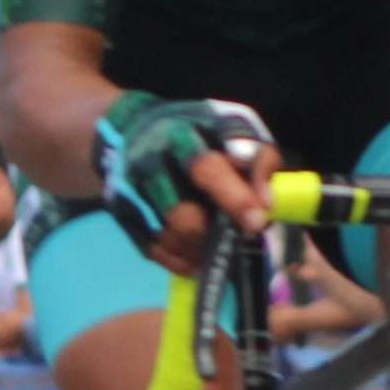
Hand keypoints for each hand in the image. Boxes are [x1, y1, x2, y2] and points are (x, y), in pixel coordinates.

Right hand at [96, 91, 273, 264]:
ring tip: (217, 249)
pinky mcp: (121, 214)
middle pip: (182, 216)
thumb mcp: (234, 129)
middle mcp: (151, 165)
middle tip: (235, 244)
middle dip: (213, 237)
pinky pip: (152, 250)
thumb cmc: (196, 131)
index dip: (235, 199)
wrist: (131, 128)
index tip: (257, 223)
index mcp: (183, 138)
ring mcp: (131, 193)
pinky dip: (178, 261)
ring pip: (169, 239)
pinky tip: (195, 258)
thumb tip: (268, 204)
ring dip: (198, 252)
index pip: (209, 170)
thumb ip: (258, 160)